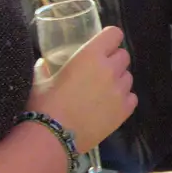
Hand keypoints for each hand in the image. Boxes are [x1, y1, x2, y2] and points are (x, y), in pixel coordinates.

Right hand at [29, 26, 136, 152]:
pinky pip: (132, 97)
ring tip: (103, 92)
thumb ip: (43, 69)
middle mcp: (109, 69)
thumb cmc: (44, 105)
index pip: (114, 34)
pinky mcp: (125, 110)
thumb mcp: (39, 83)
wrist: (53, 138)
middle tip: (99, 72)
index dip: (110, 39)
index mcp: (90, 55)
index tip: (103, 46)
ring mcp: (119, 90)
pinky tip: (109, 106)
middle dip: (113, 61)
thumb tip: (42, 64)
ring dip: (118, 80)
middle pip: (123, 56)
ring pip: (128, 77)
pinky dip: (123, 99)